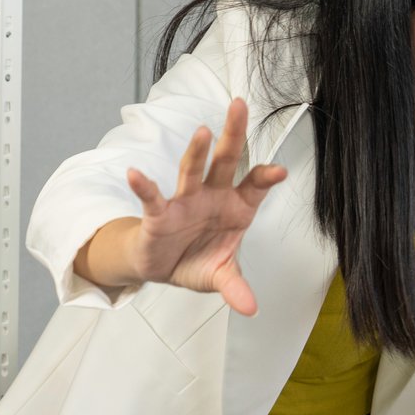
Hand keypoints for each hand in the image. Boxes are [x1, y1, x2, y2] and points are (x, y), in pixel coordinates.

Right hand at [123, 97, 286, 315]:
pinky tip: (134, 173)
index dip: (265, 178)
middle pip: (224, 161)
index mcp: (235, 208)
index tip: (280, 171)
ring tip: (202, 132)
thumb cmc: (197, 260)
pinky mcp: (159, 214)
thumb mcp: (220, 277)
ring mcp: (185, 201)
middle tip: (239, 106)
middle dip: (233, 135)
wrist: (163, 267)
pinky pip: (152, 198)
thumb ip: (236, 287)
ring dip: (197, 153)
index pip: (254, 187)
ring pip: (192, 171)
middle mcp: (212, 196)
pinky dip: (144, 186)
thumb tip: (251, 308)